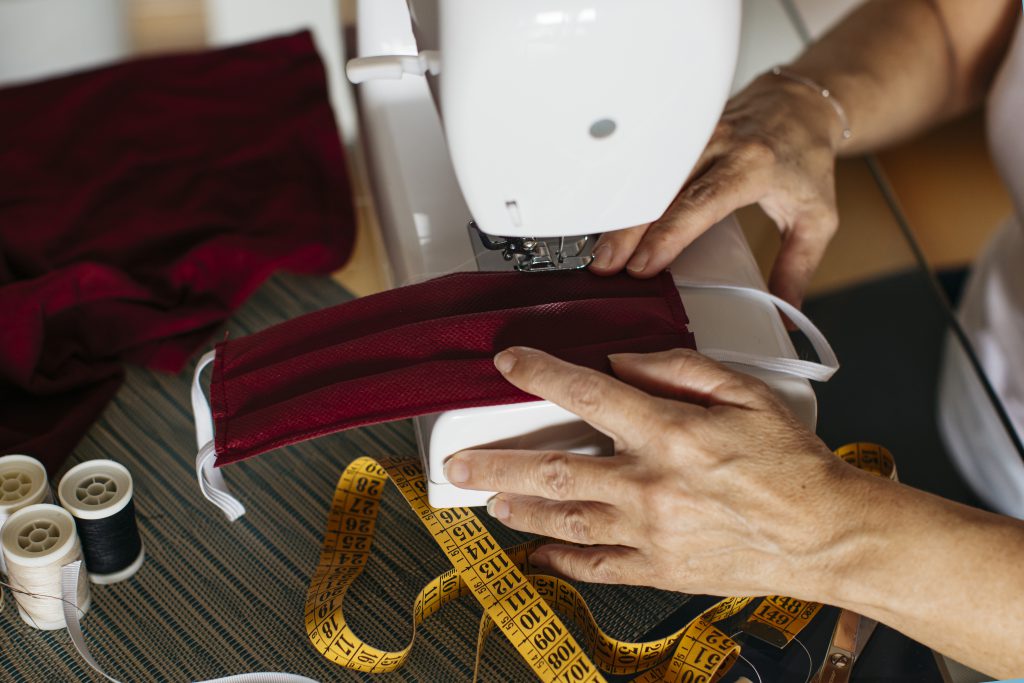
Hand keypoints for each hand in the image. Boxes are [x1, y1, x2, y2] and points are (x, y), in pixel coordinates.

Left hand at [444, 347, 866, 598]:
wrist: (826, 534)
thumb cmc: (791, 464)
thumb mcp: (745, 394)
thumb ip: (680, 370)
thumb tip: (625, 361)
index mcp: (671, 433)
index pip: (587, 395)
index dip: (540, 375)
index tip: (510, 364)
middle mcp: (650, 485)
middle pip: (554, 471)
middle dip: (497, 463)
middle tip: (460, 463)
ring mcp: (650, 532)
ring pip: (564, 520)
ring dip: (518, 509)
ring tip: (489, 501)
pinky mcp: (659, 568)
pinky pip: (596, 568)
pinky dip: (559, 561)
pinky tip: (536, 553)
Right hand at [588, 72, 843, 307]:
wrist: (799, 105)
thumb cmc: (805, 159)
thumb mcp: (816, 217)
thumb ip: (798, 267)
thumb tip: (787, 315)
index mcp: (753, 166)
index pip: (701, 202)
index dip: (668, 235)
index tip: (643, 265)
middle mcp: (719, 145)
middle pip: (662, 191)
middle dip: (629, 231)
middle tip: (606, 267)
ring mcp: (694, 136)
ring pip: (647, 177)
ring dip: (621, 215)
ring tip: (600, 252)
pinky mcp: (679, 136)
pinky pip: (647, 167)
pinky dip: (626, 195)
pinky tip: (608, 222)